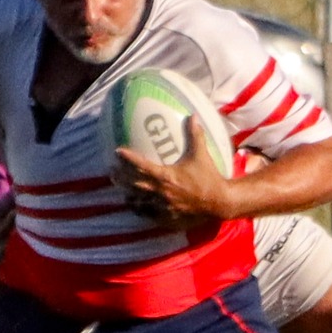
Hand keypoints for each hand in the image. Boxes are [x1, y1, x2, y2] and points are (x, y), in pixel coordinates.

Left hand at [111, 122, 235, 222]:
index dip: (128, 158)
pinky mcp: (168, 217)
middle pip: (134, 184)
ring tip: (122, 191)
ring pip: (139, 202)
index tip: (117, 151)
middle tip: (111, 171)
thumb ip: (195, 135)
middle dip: (121, 177)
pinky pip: (149, 215)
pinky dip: (141, 210)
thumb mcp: (202, 154)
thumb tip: (192, 116)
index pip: (142, 166)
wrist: (220, 202)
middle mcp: (161, 191)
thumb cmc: (209, 177)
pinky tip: (138, 207)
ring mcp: (163, 206)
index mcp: (167, 176)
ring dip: (129, 195)